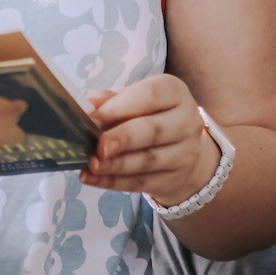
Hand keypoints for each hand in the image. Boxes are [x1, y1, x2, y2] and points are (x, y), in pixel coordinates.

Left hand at [84, 75, 218, 209]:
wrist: (180, 150)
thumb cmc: (148, 117)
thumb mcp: (133, 102)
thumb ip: (110, 101)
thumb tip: (89, 104)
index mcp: (174, 92)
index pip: (150, 95)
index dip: (119, 107)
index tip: (92, 119)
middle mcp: (186, 120)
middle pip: (153, 130)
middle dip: (122, 138)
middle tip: (98, 147)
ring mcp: (185, 152)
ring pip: (149, 160)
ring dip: (116, 164)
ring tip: (92, 165)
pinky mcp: (176, 179)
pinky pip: (142, 182)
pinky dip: (114, 181)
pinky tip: (93, 178)